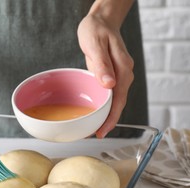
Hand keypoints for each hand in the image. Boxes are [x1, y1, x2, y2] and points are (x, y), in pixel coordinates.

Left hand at [77, 13, 133, 137]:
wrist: (101, 21)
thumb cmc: (96, 30)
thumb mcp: (95, 44)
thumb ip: (102, 64)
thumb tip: (109, 85)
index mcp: (122, 68)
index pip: (119, 99)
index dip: (111, 117)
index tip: (103, 130)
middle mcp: (124, 74)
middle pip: (118, 103)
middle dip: (108, 121)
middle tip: (96, 134)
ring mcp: (118, 76)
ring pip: (114, 100)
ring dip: (105, 115)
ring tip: (94, 128)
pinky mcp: (111, 75)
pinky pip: (109, 94)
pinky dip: (102, 105)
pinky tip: (94, 112)